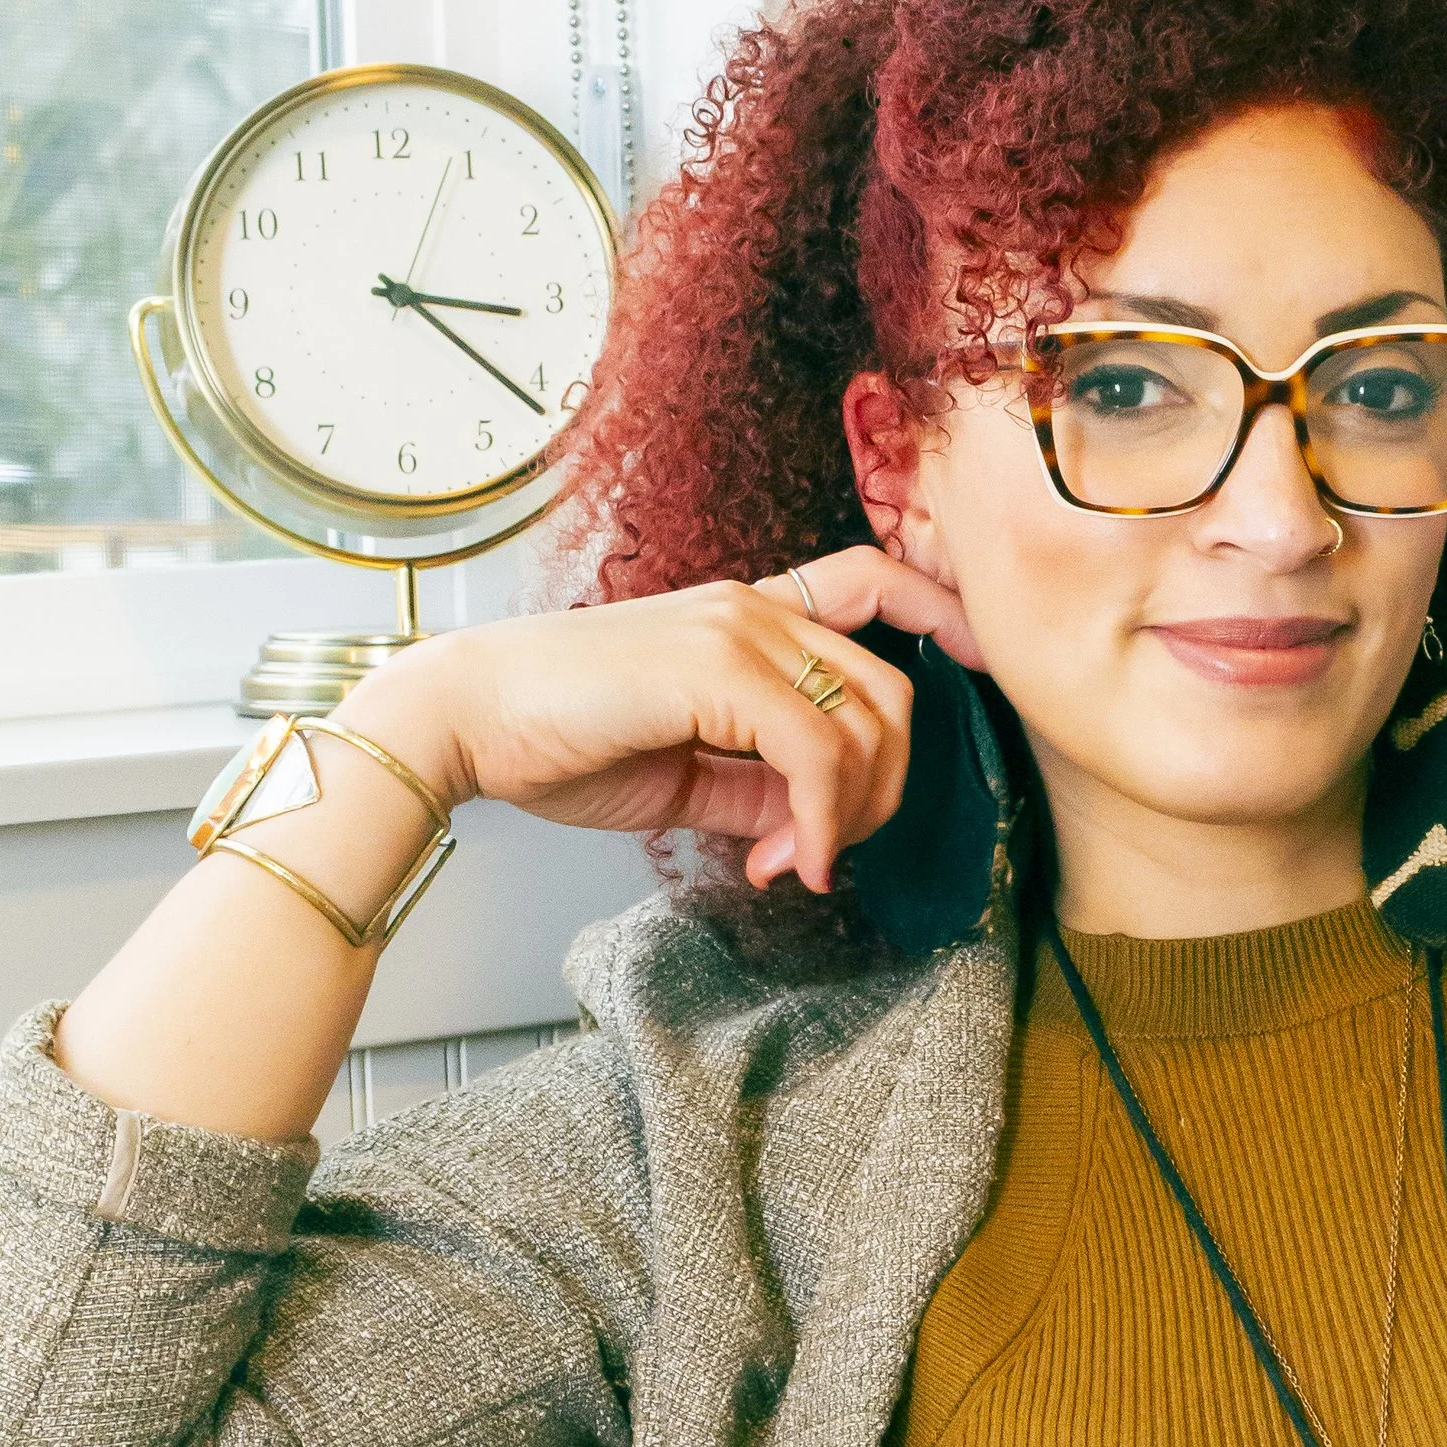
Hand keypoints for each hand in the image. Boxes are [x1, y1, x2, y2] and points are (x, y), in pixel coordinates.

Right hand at [345, 548, 978, 894]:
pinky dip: (821, 820)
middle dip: (884, 789)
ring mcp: (738, 630)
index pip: (875, 585)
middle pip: (892, 689)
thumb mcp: (688, 772)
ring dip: (849, 817)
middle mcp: (753, 608)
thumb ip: (762, 785)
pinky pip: (820, 752)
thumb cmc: (557, 739)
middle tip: (823, 852)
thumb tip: (819, 829)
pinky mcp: (718, 668)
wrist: (466, 720)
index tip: (981, 664)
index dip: (943, 613)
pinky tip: (784, 860)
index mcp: (747, 614)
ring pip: (868, 724)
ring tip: (789, 861)